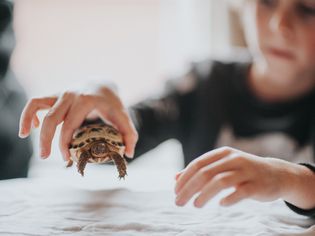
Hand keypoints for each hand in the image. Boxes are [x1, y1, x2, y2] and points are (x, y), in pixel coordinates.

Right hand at [19, 86, 137, 159]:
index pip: (71, 124)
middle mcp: (71, 94)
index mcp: (87, 100)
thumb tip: (128, 154)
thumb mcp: (123, 116)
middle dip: (46, 139)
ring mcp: (61, 93)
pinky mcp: (55, 95)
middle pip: (51, 118)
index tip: (67, 158)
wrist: (104, 83)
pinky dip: (29, 113)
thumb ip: (129, 135)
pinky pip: (36, 102)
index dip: (65, 143)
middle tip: (45, 157)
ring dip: (28, 121)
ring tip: (24, 137)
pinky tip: (30, 128)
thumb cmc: (113, 103)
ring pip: (37, 105)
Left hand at [175, 146, 294, 207]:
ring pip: (220, 181)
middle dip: (189, 188)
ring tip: (195, 205)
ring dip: (204, 194)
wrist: (276, 174)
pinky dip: (229, 199)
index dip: (184, 178)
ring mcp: (246, 171)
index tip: (175, 191)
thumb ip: (200, 171)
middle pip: (205, 173)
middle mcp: (233, 159)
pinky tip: (221, 204)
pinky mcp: (257, 185)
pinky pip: (240, 192)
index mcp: (222, 153)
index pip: (198, 164)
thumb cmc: (242, 171)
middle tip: (178, 202)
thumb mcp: (221, 166)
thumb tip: (175, 178)